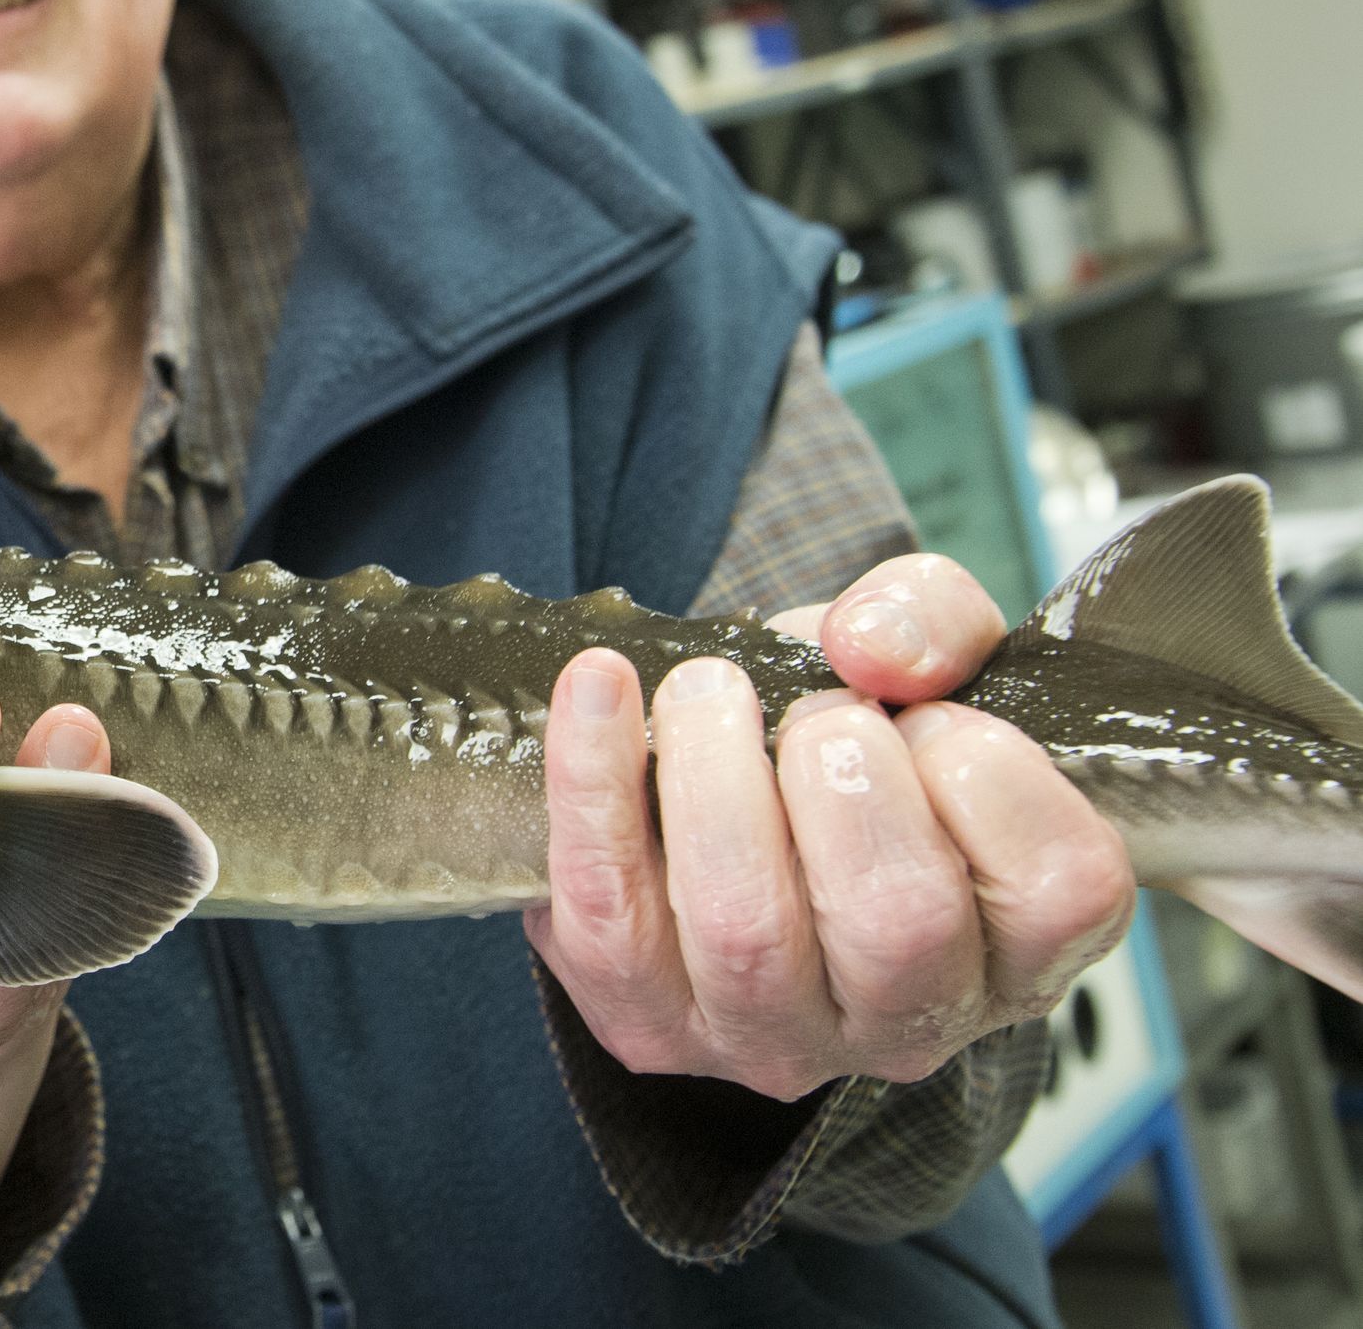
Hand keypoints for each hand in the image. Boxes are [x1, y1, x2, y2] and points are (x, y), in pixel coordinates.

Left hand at [526, 552, 1134, 1100]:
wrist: (715, 796)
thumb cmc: (847, 739)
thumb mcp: (920, 658)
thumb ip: (933, 618)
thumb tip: (875, 648)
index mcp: (1021, 942)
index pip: (1059, 888)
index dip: (986, 771)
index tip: (923, 715)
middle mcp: (913, 1017)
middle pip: (897, 921)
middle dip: (844, 772)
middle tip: (813, 709)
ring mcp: (773, 1036)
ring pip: (746, 925)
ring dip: (716, 771)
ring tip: (708, 691)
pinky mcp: (645, 1017)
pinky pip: (608, 908)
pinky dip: (595, 777)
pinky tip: (600, 686)